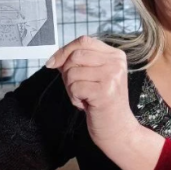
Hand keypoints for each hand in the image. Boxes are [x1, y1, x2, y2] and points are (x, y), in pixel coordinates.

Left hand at [46, 35, 140, 150]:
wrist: (118, 129)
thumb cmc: (103, 102)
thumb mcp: (94, 76)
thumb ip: (78, 63)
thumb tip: (54, 58)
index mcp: (115, 55)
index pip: (83, 40)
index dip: (64, 50)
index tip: (52, 63)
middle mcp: (116, 63)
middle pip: (75, 56)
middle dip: (67, 73)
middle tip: (77, 88)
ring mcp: (112, 76)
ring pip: (72, 72)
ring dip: (71, 88)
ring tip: (84, 97)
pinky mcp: (105, 91)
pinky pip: (74, 87)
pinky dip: (74, 98)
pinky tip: (86, 104)